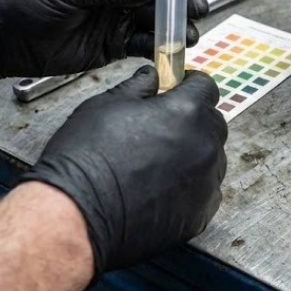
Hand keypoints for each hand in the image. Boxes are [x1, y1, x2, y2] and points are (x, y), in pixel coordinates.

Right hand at [21, 66, 227, 274]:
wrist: (77, 213)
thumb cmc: (86, 157)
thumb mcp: (106, 105)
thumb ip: (138, 86)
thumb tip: (152, 76)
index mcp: (186, 111)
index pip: (206, 87)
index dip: (190, 85)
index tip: (178, 89)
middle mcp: (205, 145)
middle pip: (212, 123)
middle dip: (193, 120)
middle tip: (163, 128)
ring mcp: (206, 181)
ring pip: (211, 158)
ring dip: (193, 155)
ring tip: (157, 164)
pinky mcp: (200, 214)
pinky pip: (206, 192)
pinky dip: (191, 188)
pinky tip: (162, 189)